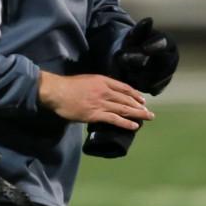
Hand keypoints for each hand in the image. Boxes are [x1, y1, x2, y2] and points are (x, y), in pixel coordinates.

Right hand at [38, 72, 153, 129]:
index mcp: (102, 81)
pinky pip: (114, 119)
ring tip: (148, 118)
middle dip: (139, 106)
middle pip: (127, 99)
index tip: (142, 99)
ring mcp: (101, 103)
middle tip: (149, 112)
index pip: (123, 87)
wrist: (57, 92)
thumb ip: (97, 85)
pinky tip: (134, 126)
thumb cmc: (68, 86)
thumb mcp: (86, 79)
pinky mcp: (96, 115)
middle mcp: (105, 91)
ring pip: (124, 109)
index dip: (134, 94)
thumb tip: (105, 92)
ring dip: (138, 114)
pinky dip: (125, 123)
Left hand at [113, 17, 178, 94]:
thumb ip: (140, 30)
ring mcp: (168, 74)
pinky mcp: (160, 86)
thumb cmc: (132, 42)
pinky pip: (150, 88)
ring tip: (123, 66)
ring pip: (155, 78)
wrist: (128, 57)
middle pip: (162, 63)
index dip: (154, 46)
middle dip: (141, 62)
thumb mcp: (133, 34)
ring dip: (137, 73)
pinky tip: (128, 77)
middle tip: (123, 59)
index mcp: (167, 42)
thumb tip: (149, 20)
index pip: (164, 43)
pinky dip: (138, 84)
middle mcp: (172, 58)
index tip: (143, 48)